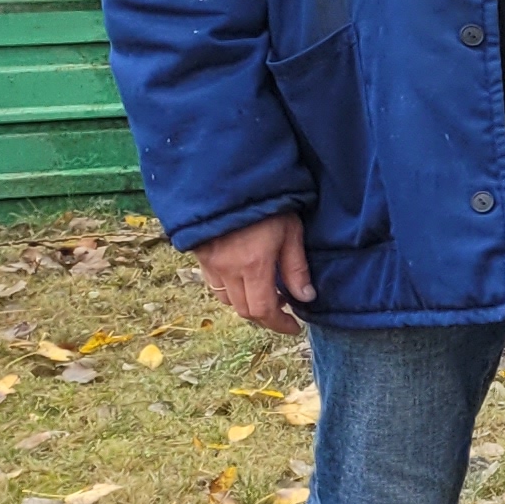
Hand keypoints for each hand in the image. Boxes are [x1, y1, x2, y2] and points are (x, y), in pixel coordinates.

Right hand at [192, 213, 312, 334]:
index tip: (294, 327)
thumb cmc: (266, 201)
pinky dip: (230, 290)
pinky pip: (214, 283)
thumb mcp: (291, 231)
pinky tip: (245, 278)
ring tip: (267, 293)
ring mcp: (210, 262)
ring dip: (247, 303)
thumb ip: (296, 268)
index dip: (279, 325)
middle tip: (284, 310)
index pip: (263, 311)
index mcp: (253, 265)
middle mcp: (227, 269)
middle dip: (265, 316)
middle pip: (244, 310)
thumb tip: (304, 298)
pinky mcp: (200, 254)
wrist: (227, 176)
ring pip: (226, 299)